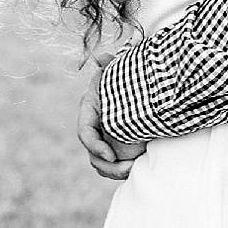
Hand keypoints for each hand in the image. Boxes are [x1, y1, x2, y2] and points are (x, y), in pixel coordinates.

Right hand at [78, 52, 146, 180]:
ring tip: (135, 168)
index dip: (95, 146)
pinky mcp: (116, 149)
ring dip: (116, 170)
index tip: (111, 154)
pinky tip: (139, 166)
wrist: (142, 87)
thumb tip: (101, 56)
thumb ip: (110, 66)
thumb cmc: (125, 77)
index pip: (85, 133)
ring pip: (102, 164)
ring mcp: (104, 139)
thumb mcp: (117, 71)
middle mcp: (94, 127)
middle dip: (109, 165)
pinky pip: (114, 166)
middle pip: (93, 155)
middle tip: (129, 166)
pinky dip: (123, 169)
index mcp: (89, 110)